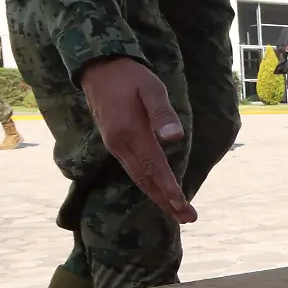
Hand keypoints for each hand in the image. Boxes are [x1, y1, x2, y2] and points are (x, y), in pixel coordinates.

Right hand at [80, 57, 196, 223]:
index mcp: (131, 133)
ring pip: (138, 177)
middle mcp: (120, 145)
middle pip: (146, 180)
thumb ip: (163, 113)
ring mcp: (115, 145)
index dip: (170, 190)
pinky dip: (148, 183)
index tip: (184, 207)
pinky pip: (133, 169)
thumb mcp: (151, 88)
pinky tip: (158, 189)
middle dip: (166, 202)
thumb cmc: (130, 76)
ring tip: (177, 211)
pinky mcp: (114, 143)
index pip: (154, 168)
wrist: (98, 68)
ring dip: (158, 196)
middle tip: (188, 218)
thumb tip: (176, 138)